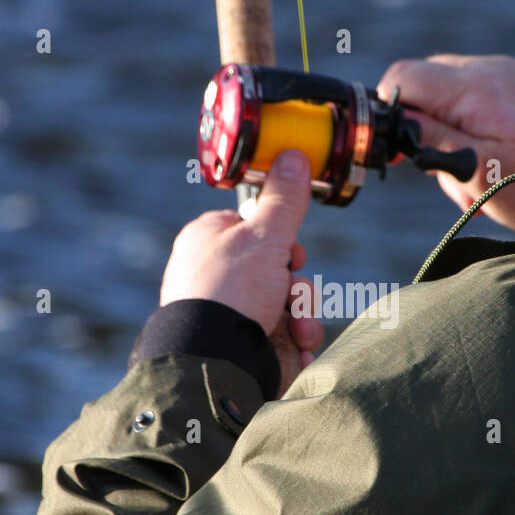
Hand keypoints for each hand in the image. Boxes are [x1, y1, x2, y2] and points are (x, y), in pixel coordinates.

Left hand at [160, 150, 323, 395]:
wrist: (215, 361)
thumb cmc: (229, 293)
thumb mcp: (262, 235)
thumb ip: (283, 198)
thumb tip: (293, 153)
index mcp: (211, 242)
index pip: (255, 229)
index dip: (281, 239)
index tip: (290, 249)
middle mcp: (219, 279)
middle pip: (280, 270)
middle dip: (298, 286)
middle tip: (289, 292)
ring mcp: (235, 317)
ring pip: (290, 306)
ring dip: (303, 317)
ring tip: (295, 330)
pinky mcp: (249, 349)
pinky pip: (287, 340)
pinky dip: (298, 345)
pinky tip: (295, 352)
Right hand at [377, 54, 514, 226]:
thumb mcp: (478, 169)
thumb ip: (432, 138)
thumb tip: (393, 119)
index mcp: (473, 86)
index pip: (402, 76)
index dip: (393, 111)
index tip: (406, 147)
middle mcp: (489, 68)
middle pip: (425, 85)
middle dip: (425, 128)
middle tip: (451, 167)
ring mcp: (509, 73)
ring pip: (452, 95)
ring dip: (454, 133)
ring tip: (482, 169)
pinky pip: (482, 98)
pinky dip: (479, 128)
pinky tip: (501, 156)